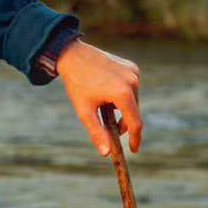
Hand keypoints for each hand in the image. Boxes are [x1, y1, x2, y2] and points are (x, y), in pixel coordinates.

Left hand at [55, 38, 142, 154]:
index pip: (135, 123)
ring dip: (122, 108)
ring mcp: (133, 72)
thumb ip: (97, 132)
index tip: (133, 149)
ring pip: (133, 100)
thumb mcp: (84, 111)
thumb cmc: (77, 83)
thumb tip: (107, 152)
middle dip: (124, 123)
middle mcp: (132, 81)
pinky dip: (123, 94)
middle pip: (134, 111)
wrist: (72, 55)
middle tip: (110, 128)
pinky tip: (107, 92)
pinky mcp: (131, 67)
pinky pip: (131, 87)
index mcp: (123, 94)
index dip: (135, 138)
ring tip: (104, 106)